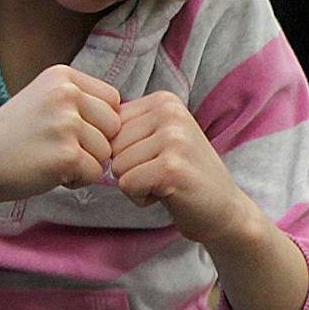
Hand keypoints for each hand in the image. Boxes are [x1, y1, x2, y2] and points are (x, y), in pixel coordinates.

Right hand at [0, 65, 119, 203]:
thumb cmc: (12, 137)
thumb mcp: (44, 100)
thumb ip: (82, 101)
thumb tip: (130, 115)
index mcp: (63, 76)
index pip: (113, 101)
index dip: (97, 123)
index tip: (65, 129)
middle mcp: (66, 94)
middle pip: (115, 126)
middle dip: (94, 144)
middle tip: (55, 147)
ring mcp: (66, 124)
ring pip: (106, 152)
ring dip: (84, 163)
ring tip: (48, 158)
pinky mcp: (66, 155)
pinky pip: (95, 173)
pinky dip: (76, 180)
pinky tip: (47, 173)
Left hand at [108, 89, 253, 242]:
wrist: (225, 209)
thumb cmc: (184, 176)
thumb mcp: (159, 138)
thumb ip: (129, 126)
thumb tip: (83, 126)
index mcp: (164, 100)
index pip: (109, 126)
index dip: (125, 151)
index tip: (156, 158)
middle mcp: (170, 112)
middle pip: (110, 146)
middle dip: (129, 168)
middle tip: (162, 174)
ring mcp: (173, 138)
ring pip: (116, 166)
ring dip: (135, 184)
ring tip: (165, 183)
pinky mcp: (171, 167)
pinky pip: (126, 184)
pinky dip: (141, 198)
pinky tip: (168, 194)